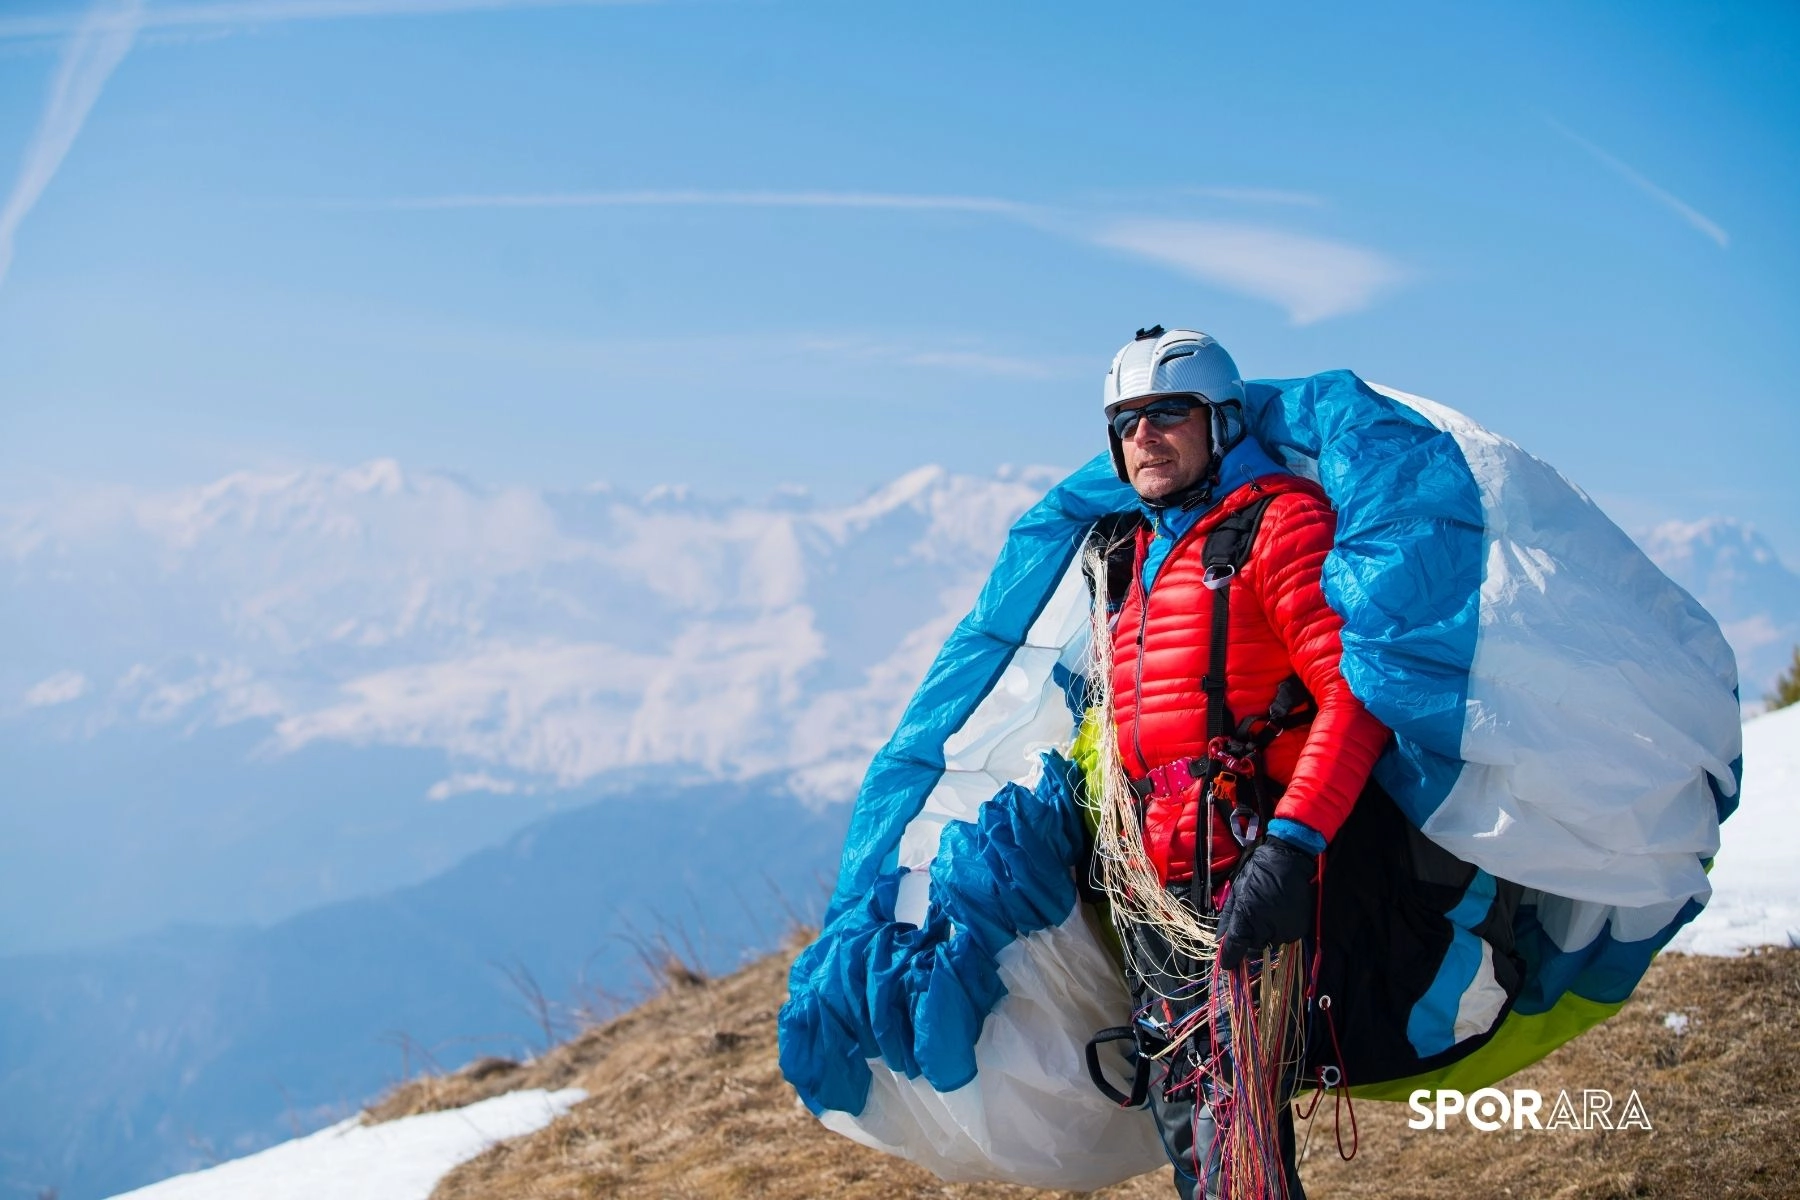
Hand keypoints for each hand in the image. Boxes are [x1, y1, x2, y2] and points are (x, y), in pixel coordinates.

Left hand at [1217, 835, 1316, 968]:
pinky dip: (1279, 930)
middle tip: (1252, 917)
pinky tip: (1280, 913)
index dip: (1229, 959)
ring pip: (1268, 942)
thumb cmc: (1257, 873)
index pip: (1235, 949)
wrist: (1288, 861)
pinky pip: (1283, 937)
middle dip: (1249, 937)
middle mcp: (1265, 929)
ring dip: (1265, 933)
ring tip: (1267, 911)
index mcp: (1246, 918)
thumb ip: (1227, 919)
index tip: (1226, 965)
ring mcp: (1283, 931)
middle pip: (1252, 946)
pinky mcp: (1297, 931)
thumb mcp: (1236, 892)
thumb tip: (1219, 940)